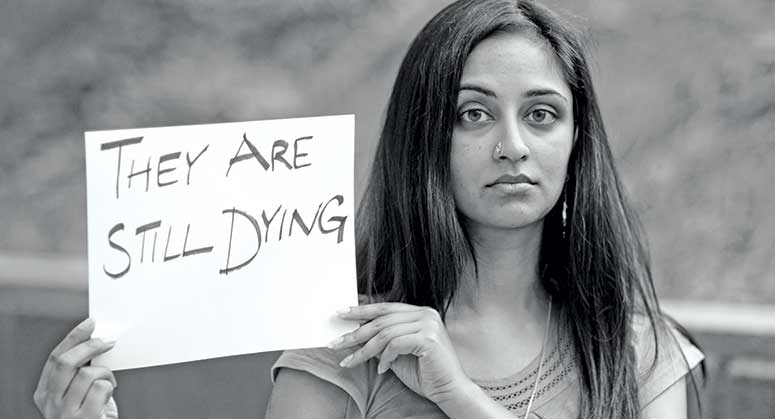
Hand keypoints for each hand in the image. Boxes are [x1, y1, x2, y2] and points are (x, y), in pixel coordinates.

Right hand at [34, 318, 118, 418]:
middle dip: (90, 345)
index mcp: (44, 394)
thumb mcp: (75, 395)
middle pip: (66, 362)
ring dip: (106, 373)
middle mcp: (50, 403)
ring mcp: (65, 412)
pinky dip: (110, 387)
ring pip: (87, 374)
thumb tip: (95, 343)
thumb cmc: (88, 418)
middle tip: (108, 341)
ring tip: (110, 383)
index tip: (89, 324)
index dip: (73, 338)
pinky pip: (100, 388)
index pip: (55, 358)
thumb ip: (78, 374)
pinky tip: (109, 397)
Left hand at [329, 303, 469, 403]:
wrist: (448, 390)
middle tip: (335, 342)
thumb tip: (354, 333)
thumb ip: (382, 340)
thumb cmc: (424, 373)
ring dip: (364, 350)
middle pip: (381, 319)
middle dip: (355, 332)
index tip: (341, 314)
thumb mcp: (396, 353)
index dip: (361, 310)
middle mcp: (425, 313)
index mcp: (420, 312)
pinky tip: (381, 369)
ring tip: (350, 361)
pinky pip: (395, 345)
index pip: (385, 307)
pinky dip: (384, 358)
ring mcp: (428, 324)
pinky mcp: (429, 338)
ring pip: (385, 333)